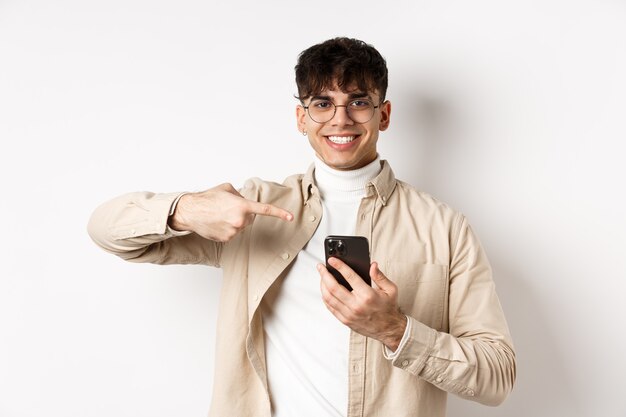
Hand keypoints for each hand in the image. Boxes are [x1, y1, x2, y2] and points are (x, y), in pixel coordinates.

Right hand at [169, 183, 292, 241]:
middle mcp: (240, 220)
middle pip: (250, 218)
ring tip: (219, 215)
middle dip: (243, 213)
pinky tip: (217, 223)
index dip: (279, 213)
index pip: (264, 210)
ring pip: (241, 226)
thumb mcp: (227, 189)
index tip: (290, 217)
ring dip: (234, 221)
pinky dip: (227, 228)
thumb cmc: (207, 198)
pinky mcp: (227, 239)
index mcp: (242, 206)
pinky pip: (233, 233)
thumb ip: (241, 195)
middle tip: (227, 208)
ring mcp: (234, 231)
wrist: (190, 212)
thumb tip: (245, 201)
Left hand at [318, 258, 407, 350]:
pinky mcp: (345, 320)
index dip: (339, 266)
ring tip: (322, 277)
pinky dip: (325, 297)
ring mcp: (349, 314)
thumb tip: (372, 265)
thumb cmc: (389, 308)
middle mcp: (356, 305)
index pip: (350, 277)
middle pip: (334, 287)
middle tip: (321, 267)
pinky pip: (330, 307)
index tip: (332, 260)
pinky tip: (324, 290)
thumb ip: (380, 276)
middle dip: (324, 274)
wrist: (389, 329)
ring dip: (322, 285)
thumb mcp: (390, 289)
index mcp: (368, 295)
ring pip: (329, 298)